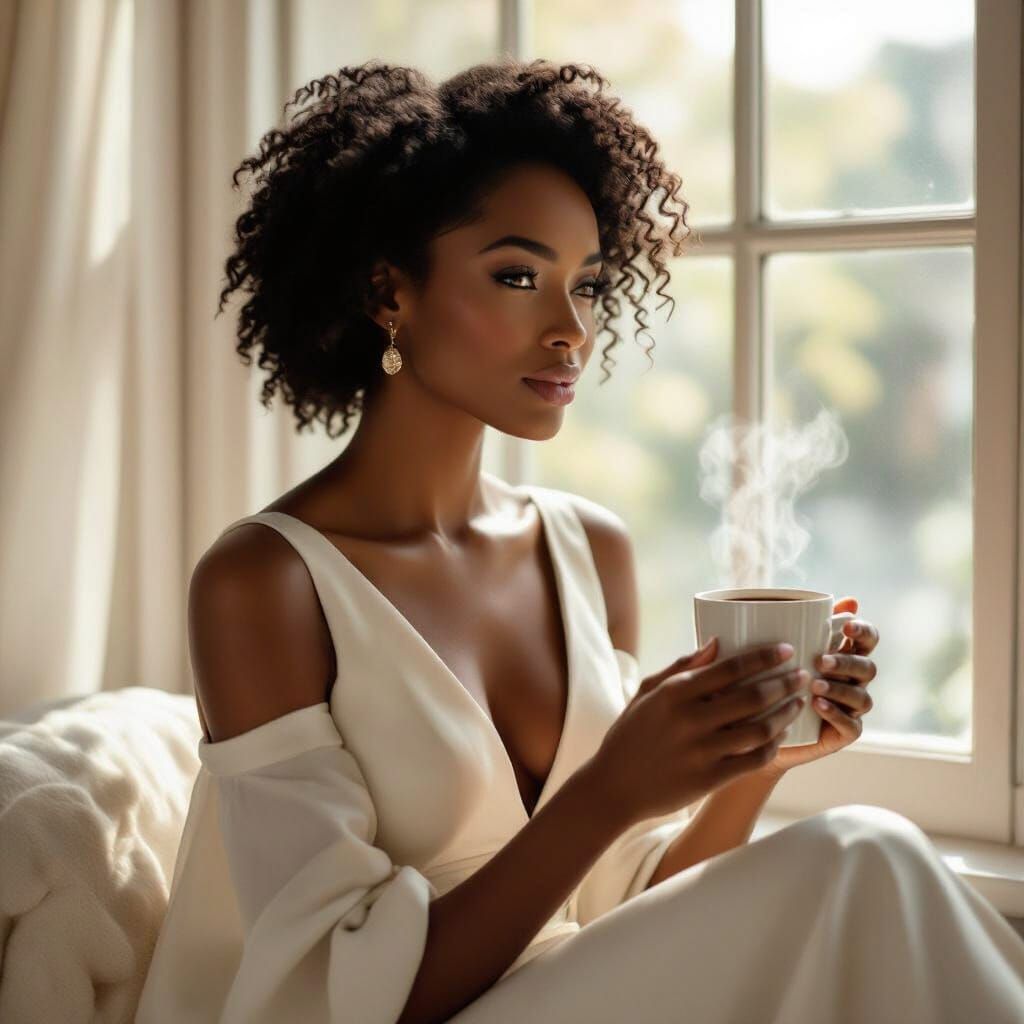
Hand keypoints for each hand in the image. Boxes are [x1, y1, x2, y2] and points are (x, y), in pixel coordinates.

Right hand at [591, 639, 807, 827]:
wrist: (614, 786)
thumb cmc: (631, 733)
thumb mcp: (647, 693)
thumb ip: (681, 667)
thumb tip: (716, 643)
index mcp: (675, 693)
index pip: (731, 667)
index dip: (765, 657)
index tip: (786, 650)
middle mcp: (691, 720)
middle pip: (753, 696)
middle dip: (785, 683)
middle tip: (802, 676)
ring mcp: (702, 751)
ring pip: (760, 729)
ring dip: (786, 714)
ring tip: (798, 703)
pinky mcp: (710, 779)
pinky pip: (754, 760)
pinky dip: (773, 746)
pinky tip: (781, 735)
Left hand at [758, 596, 877, 776]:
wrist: (754, 727)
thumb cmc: (765, 680)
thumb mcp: (771, 651)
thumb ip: (786, 627)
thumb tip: (791, 600)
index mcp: (842, 655)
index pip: (868, 639)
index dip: (864, 631)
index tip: (846, 627)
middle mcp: (852, 681)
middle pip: (867, 667)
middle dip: (846, 662)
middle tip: (820, 660)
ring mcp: (851, 708)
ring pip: (862, 697)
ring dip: (840, 688)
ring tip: (814, 684)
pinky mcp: (843, 733)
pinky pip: (851, 725)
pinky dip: (836, 714)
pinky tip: (817, 705)